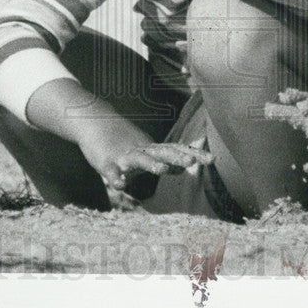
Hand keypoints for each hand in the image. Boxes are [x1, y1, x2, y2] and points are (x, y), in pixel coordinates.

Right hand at [76, 120, 213, 194]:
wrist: (94, 123)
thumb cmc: (123, 141)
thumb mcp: (147, 151)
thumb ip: (165, 159)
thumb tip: (186, 167)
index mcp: (153, 149)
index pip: (177, 150)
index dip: (194, 154)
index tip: (213, 159)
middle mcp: (141, 150)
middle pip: (161, 152)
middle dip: (176, 158)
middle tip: (191, 162)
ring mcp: (123, 155)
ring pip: (138, 159)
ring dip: (150, 164)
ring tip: (161, 170)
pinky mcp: (105, 162)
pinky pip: (111, 171)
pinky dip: (115, 177)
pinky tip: (120, 185)